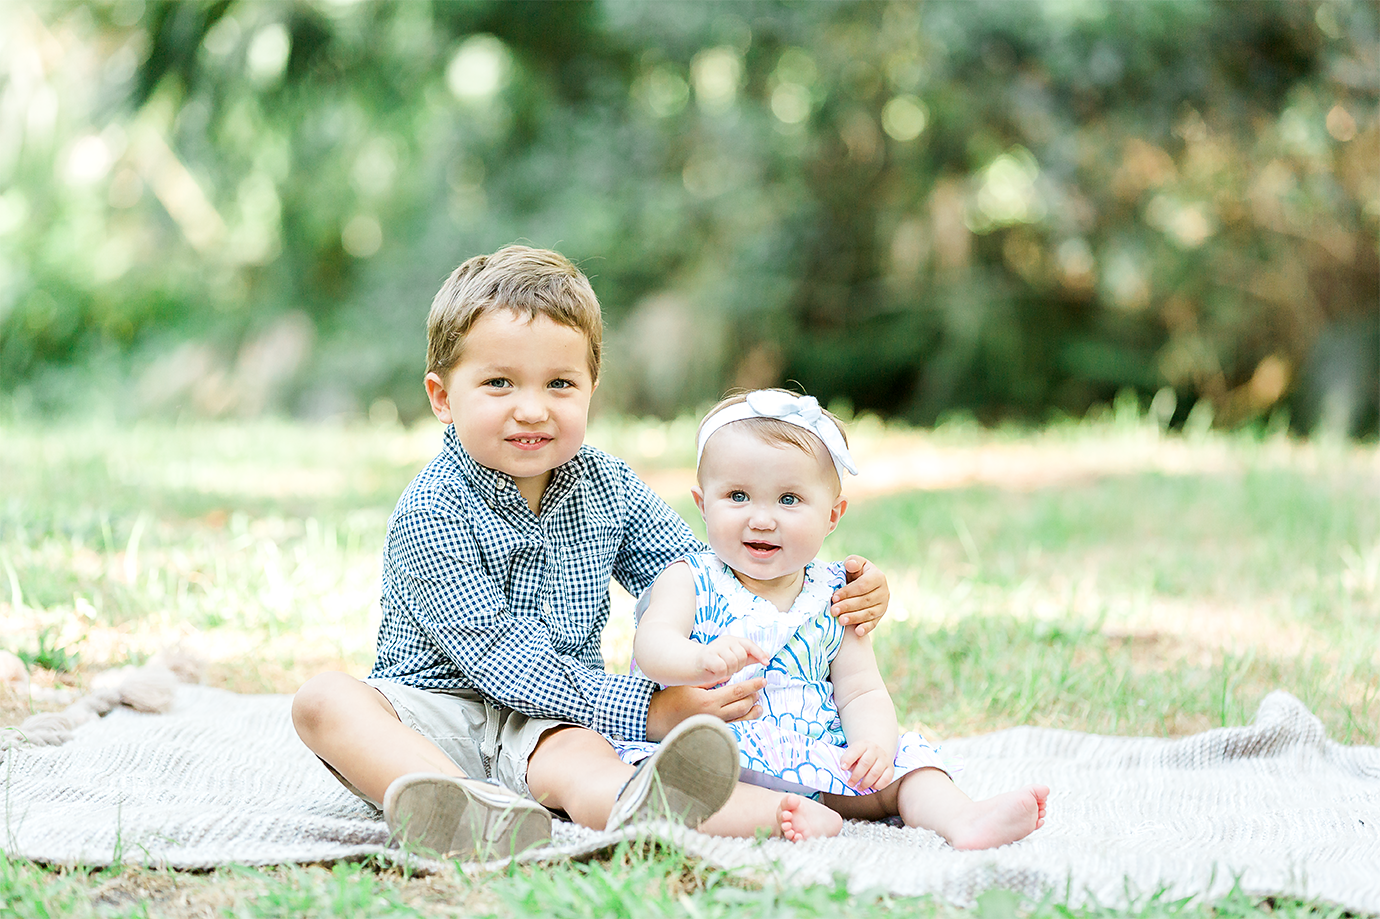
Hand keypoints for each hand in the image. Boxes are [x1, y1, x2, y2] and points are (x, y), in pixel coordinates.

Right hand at [646, 678, 765, 740]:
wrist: (660, 718)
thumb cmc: (673, 698)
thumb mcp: (690, 683)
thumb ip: (710, 680)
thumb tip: (728, 675)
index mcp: (709, 700)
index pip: (737, 692)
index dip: (752, 686)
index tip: (762, 680)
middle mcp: (714, 715)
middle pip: (742, 705)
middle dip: (753, 695)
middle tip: (760, 687)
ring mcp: (714, 725)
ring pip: (741, 719)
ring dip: (752, 710)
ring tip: (759, 703)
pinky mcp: (712, 730)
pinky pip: (733, 726)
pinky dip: (744, 720)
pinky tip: (749, 715)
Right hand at [693, 635, 768, 687]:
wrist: (691, 665)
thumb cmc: (714, 663)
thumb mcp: (732, 658)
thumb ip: (748, 657)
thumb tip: (766, 656)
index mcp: (732, 640)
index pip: (748, 644)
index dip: (758, 653)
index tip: (766, 662)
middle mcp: (724, 641)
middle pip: (742, 656)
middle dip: (737, 667)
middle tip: (727, 668)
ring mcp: (715, 647)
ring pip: (733, 663)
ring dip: (728, 671)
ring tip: (719, 670)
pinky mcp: (707, 656)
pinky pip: (722, 668)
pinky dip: (719, 674)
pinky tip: (713, 672)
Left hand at [830, 555, 888, 635]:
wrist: (862, 585)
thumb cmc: (855, 573)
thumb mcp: (854, 564)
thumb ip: (853, 562)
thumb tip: (850, 565)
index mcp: (878, 576)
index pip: (862, 586)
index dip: (848, 592)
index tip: (834, 597)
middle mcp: (884, 591)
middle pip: (865, 600)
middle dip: (847, 606)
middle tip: (833, 611)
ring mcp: (883, 605)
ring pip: (869, 613)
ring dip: (854, 618)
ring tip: (840, 620)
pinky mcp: (880, 616)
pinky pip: (874, 623)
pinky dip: (866, 628)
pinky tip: (857, 632)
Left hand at [837, 740, 894, 791]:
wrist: (877, 749)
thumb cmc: (861, 754)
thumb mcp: (853, 752)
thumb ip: (847, 759)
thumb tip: (844, 768)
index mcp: (863, 744)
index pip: (856, 750)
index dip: (848, 759)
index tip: (843, 768)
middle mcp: (875, 750)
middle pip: (866, 763)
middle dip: (856, 775)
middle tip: (850, 783)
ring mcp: (884, 759)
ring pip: (875, 772)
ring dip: (866, 783)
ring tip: (859, 787)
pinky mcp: (891, 768)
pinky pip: (887, 778)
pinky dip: (879, 785)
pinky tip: (872, 787)